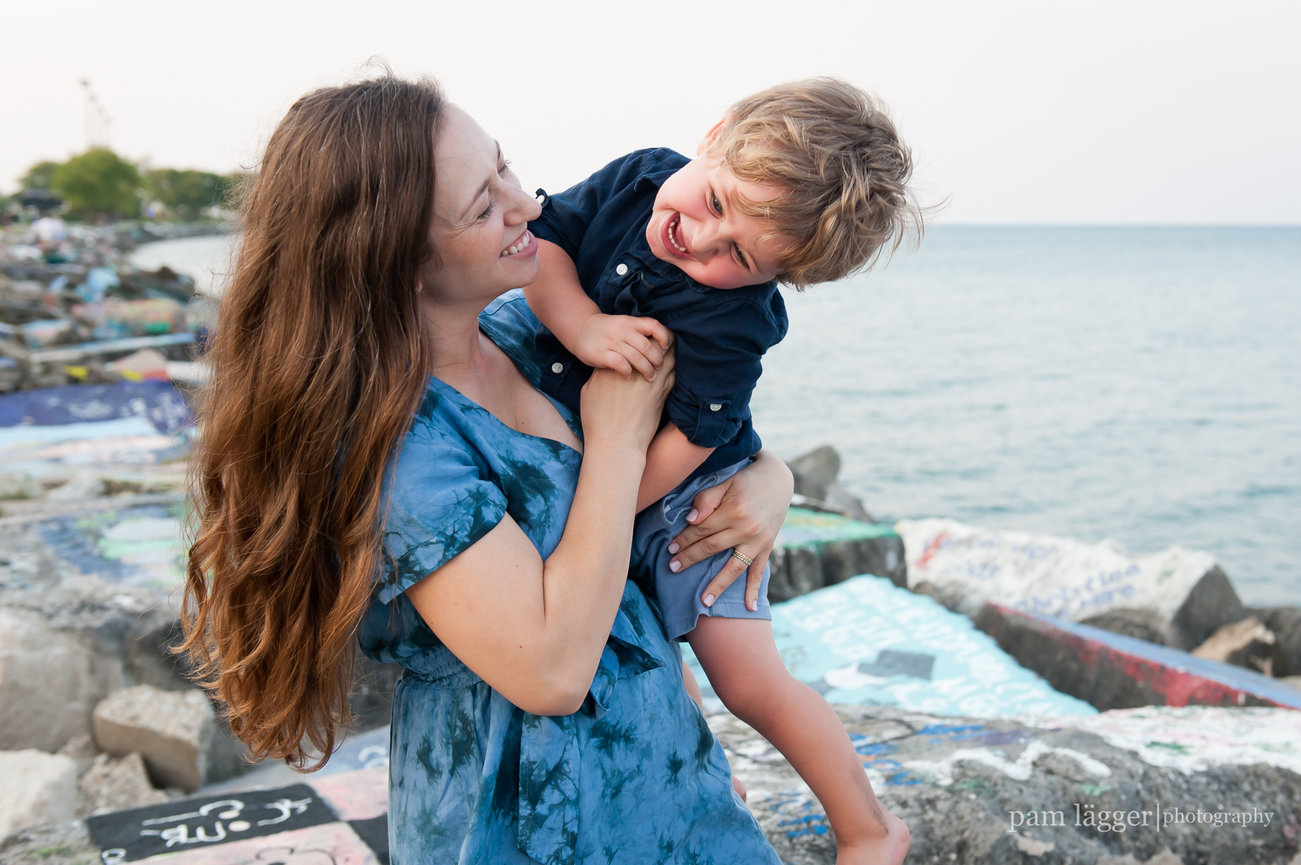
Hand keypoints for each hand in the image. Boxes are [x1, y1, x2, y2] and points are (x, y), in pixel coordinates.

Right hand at [574, 313, 672, 380]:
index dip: (663, 337)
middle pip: (647, 346)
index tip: (666, 348)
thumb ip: (639, 332)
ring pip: (636, 357)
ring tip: (649, 377)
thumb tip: (664, 345)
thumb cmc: (607, 331)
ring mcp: (611, 341)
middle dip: (656, 360)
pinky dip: (627, 371)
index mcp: (630, 322)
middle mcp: (622, 330)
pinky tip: (629, 376)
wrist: (580, 328)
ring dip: (646, 369)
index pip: (653, 325)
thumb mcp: (623, 325)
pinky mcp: (601, 353)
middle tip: (658, 369)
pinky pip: (620, 364)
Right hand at [579, 346, 675, 451]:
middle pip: (650, 344)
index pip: (628, 342)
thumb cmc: (598, 421)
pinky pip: (674, 372)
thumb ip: (598, 376)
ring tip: (670, 345)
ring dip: (669, 349)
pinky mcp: (662, 393)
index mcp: (613, 365)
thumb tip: (604, 369)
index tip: (639, 336)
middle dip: (656, 338)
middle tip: (660, 335)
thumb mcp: (588, 392)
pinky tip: (675, 363)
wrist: (616, 443)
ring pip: (666, 356)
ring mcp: (651, 380)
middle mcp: (634, 369)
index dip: (636, 337)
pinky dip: (675, 366)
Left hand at [668, 450, 792, 611]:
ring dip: (717, 584)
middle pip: (712, 547)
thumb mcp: (725, 482)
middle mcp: (746, 528)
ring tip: (703, 601)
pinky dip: (754, 590)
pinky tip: (749, 607)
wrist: (779, 480)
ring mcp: (758, 541)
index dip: (684, 538)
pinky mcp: (767, 547)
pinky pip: (759, 571)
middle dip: (690, 558)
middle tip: (673, 568)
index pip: (702, 529)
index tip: (669, 548)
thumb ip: (706, 499)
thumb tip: (691, 520)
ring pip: (734, 567)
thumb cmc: (746, 480)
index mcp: (733, 510)